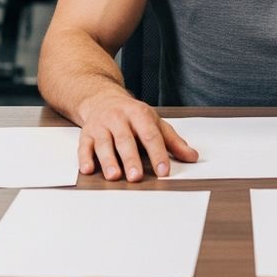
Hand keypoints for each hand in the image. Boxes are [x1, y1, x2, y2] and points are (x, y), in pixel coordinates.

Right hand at [76, 93, 198, 181]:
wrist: (102, 99)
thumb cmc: (132, 115)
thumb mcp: (155, 123)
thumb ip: (173, 141)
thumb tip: (192, 157)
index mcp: (139, 114)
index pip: (150, 135)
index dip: (157, 153)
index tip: (163, 171)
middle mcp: (119, 118)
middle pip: (125, 140)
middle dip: (131, 159)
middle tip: (136, 177)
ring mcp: (101, 126)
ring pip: (104, 143)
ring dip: (108, 160)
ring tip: (114, 176)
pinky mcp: (86, 134)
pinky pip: (84, 146)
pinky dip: (84, 158)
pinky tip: (88, 169)